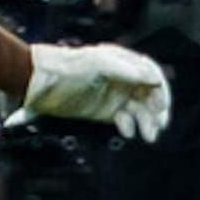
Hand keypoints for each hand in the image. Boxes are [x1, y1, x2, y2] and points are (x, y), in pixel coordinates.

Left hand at [23, 43, 171, 140]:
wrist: (38, 82)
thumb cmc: (67, 67)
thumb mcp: (99, 63)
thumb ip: (129, 70)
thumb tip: (154, 79)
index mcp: (125, 64)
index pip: (152, 76)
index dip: (160, 92)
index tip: (161, 107)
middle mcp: (123, 80)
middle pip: (149, 96)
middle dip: (157, 112)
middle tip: (159, 126)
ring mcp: (114, 96)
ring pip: (139, 110)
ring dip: (147, 123)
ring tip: (149, 136)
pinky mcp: (104, 111)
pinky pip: (124, 120)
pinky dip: (129, 126)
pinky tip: (127, 132)